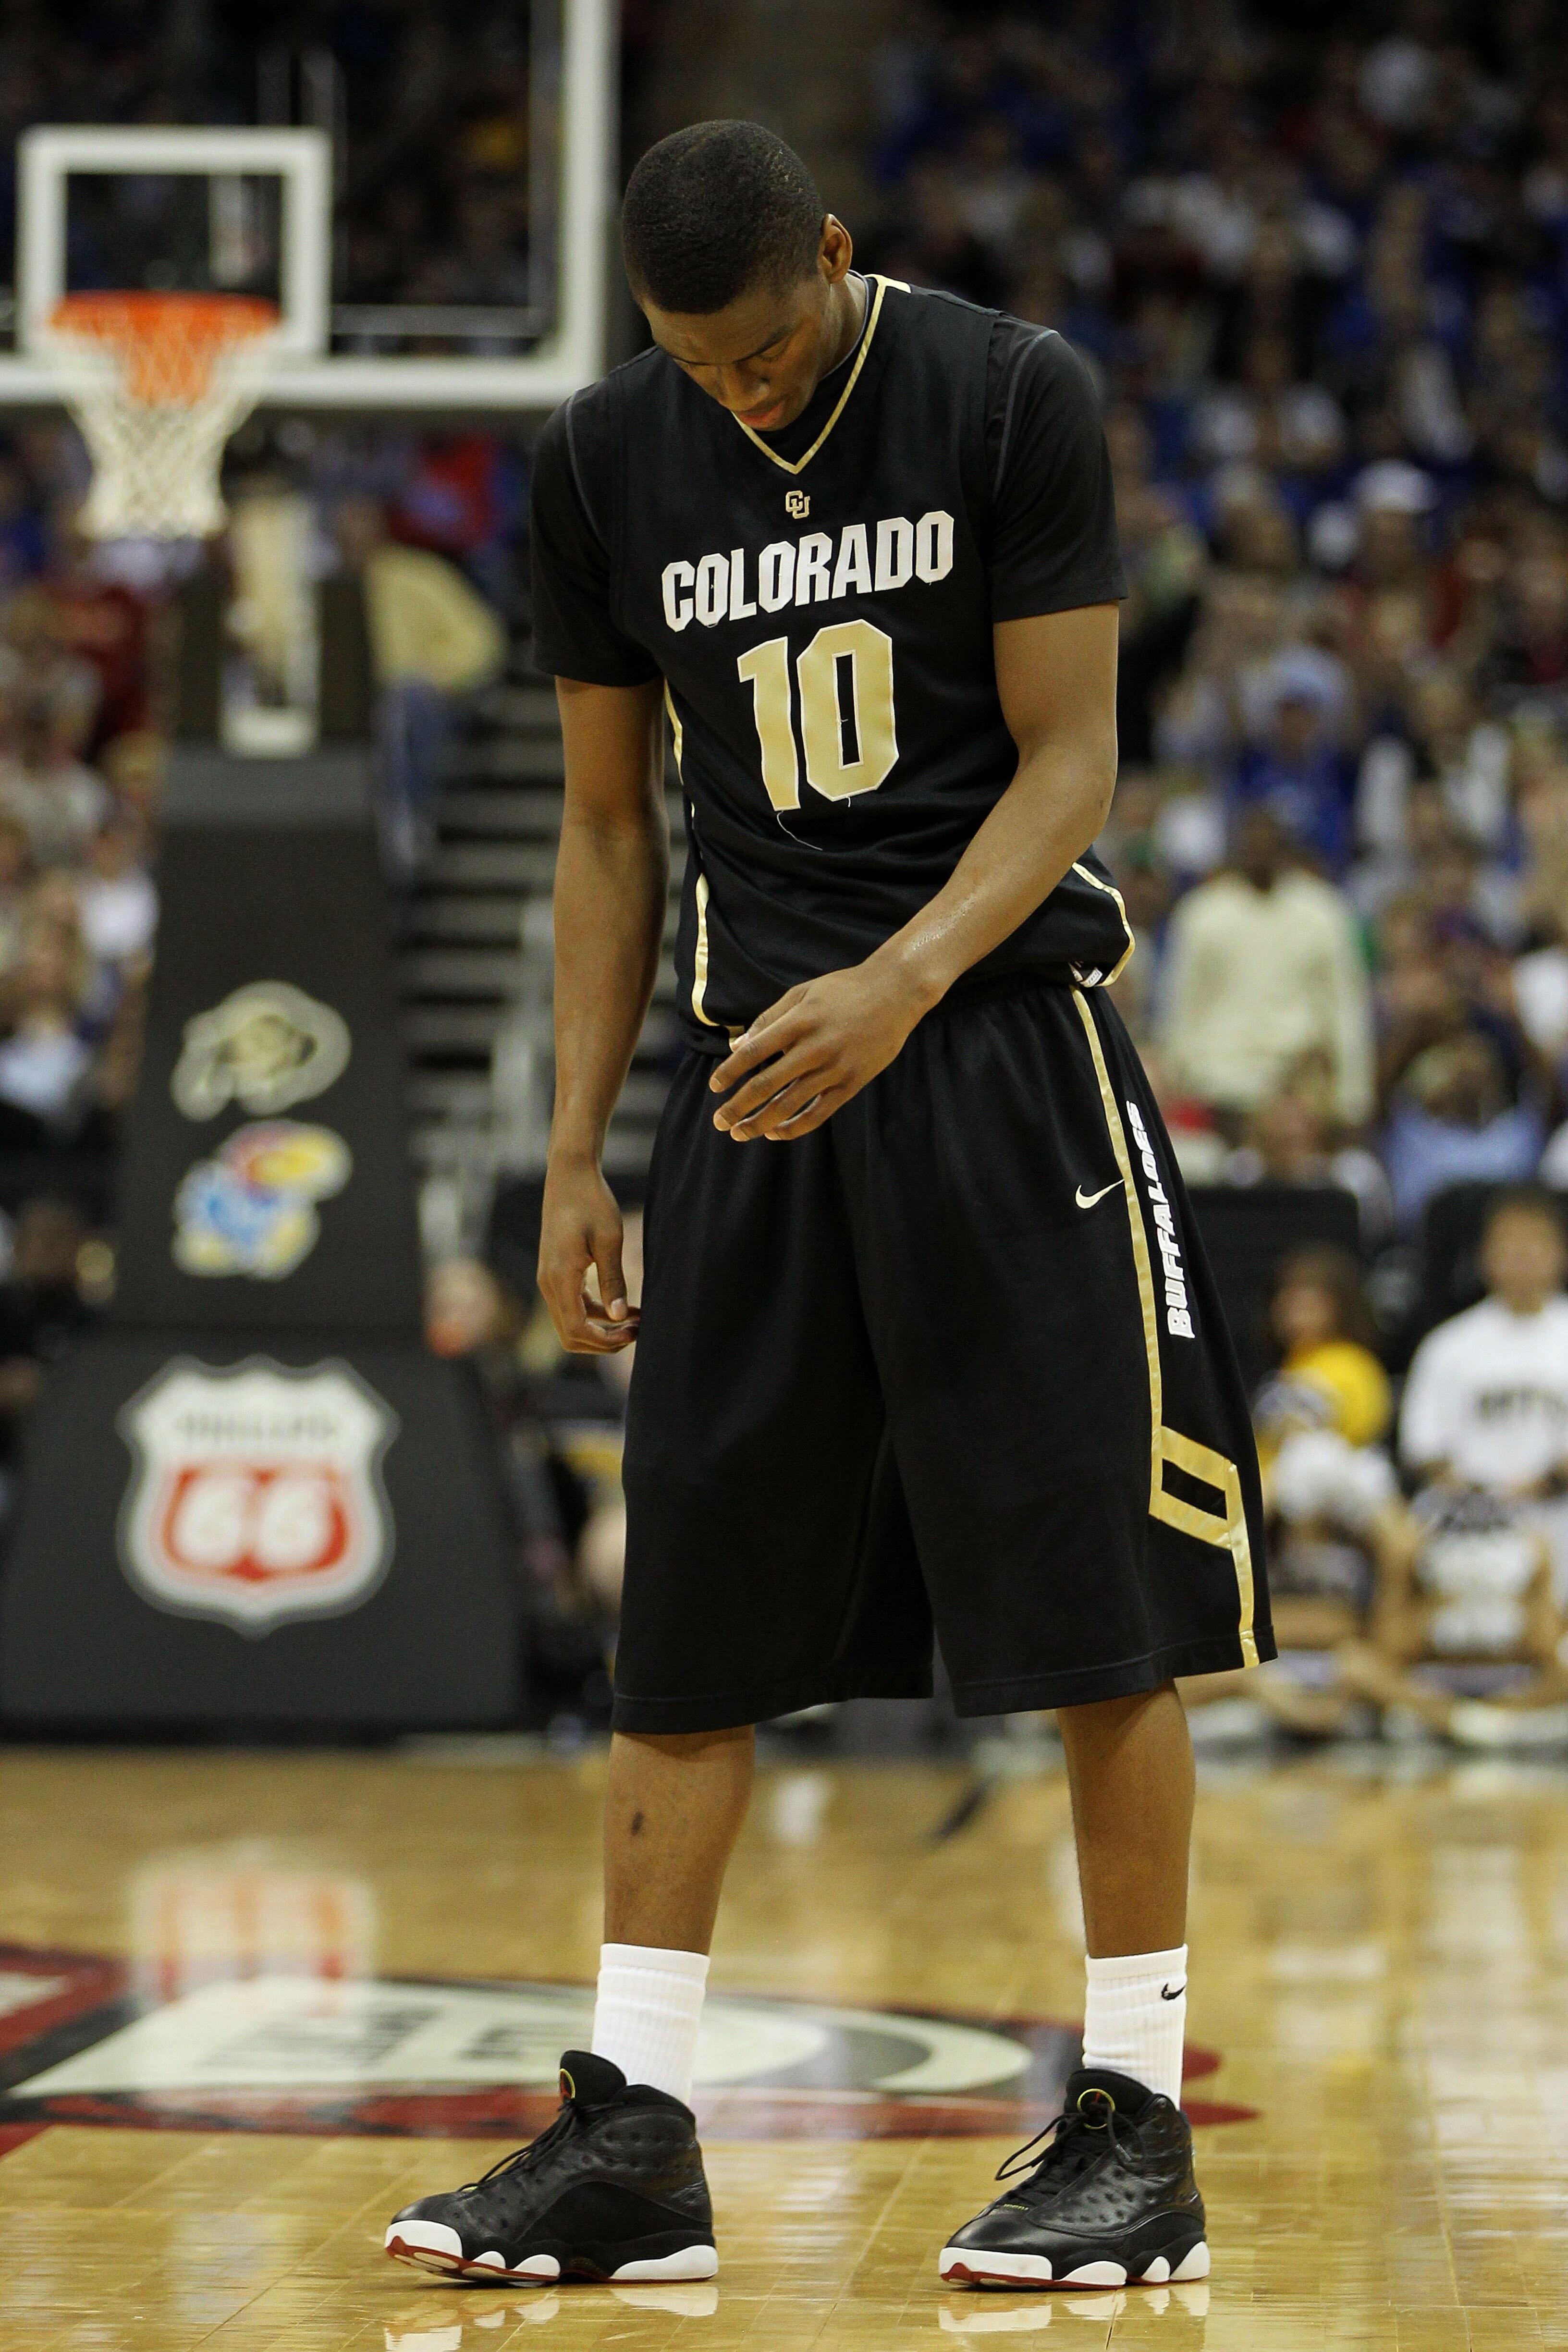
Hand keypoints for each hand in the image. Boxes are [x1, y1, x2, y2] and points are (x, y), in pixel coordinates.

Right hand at [538, 1155, 639, 1352]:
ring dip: (601, 1328)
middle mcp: (548, 1283)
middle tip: (636, 1332)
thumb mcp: (609, 1240)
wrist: (569, 1175)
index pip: (577, 1329)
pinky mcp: (555, 1273)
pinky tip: (621, 1306)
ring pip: (571, 1322)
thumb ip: (613, 1280)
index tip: (633, 1332)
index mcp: (560, 1277)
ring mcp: (549, 1279)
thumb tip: (619, 1317)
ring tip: (636, 1320)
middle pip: (569, 1335)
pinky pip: (572, 1306)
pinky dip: (595, 1313)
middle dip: (603, 1342)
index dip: (605, 1341)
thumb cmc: (591, 1202)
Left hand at [710, 955, 930, 1140]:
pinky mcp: (852, 1083)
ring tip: (739, 1134)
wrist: (896, 993)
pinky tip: (775, 1132)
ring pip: (790, 1105)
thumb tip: (736, 1048)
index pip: (755, 1052)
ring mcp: (836, 1068)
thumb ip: (769, 1019)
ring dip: (760, 1123)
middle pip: (767, 1084)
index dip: (730, 1071)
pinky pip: (819, 1113)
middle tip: (719, 1122)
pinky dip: (795, 1127)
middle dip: (738, 1107)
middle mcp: (816, 1047)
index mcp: (800, 1021)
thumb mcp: (803, 993)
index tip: (714, 1087)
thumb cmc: (844, 989)